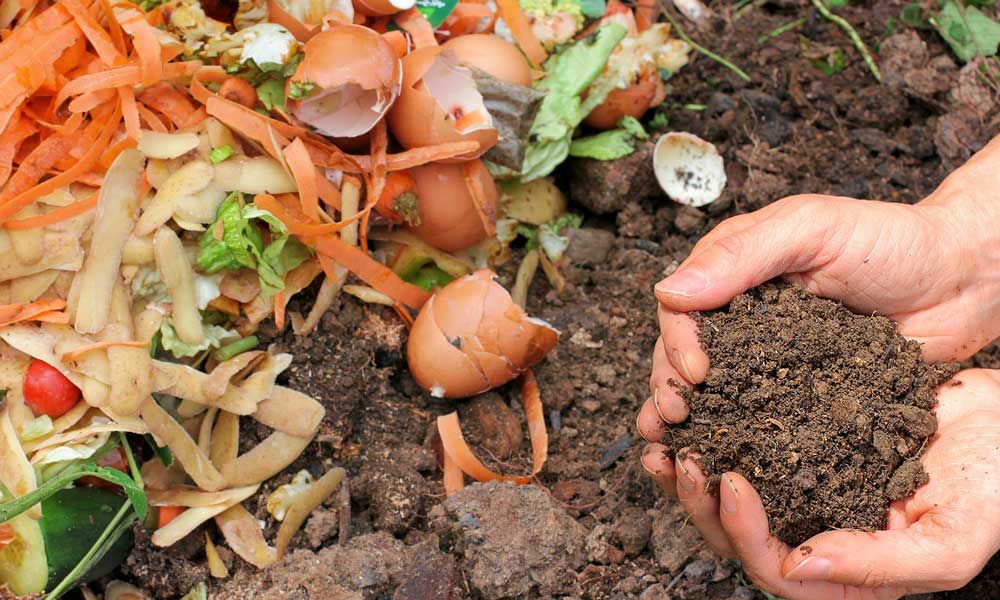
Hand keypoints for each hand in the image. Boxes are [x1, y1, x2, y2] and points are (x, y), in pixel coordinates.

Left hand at [639, 369, 999, 598]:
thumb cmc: (993, 487)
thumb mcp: (951, 540)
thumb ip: (879, 564)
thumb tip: (799, 564)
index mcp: (847, 572)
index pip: (776, 570)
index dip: (743, 533)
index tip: (729, 481)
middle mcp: (817, 533)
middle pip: (739, 536)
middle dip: (701, 502)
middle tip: (680, 457)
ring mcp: (806, 488)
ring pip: (731, 494)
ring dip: (693, 471)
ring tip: (666, 437)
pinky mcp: (801, 445)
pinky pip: (747, 444)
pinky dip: (717, 430)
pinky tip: (697, 407)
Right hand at [641, 134, 999, 428]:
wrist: (964, 281)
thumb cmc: (892, 241)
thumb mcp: (812, 229)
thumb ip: (742, 255)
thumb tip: (668, 291)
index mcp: (735, 272)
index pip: (682, 307)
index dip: (676, 341)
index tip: (695, 372)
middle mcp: (743, 317)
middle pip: (685, 354)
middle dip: (670, 386)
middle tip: (675, 417)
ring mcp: (770, 359)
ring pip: (714, 391)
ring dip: (690, 419)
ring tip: (676, 449)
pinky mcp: (800, 394)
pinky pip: (760, 417)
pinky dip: (735, 439)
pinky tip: (719, 461)